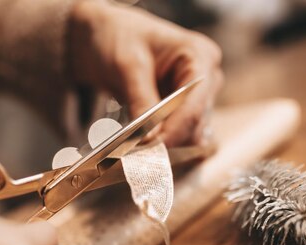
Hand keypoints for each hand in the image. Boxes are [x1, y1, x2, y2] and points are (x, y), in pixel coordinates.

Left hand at [69, 1, 223, 145]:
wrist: (100, 36)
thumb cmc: (116, 37)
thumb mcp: (127, 65)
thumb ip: (141, 100)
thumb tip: (151, 138)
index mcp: (199, 55)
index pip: (196, 103)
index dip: (176, 129)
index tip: (152, 148)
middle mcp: (205, 76)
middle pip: (196, 121)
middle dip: (169, 136)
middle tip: (138, 148)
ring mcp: (195, 95)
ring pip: (189, 133)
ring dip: (164, 140)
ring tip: (136, 142)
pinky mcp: (181, 110)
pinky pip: (178, 133)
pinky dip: (160, 139)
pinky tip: (141, 139)